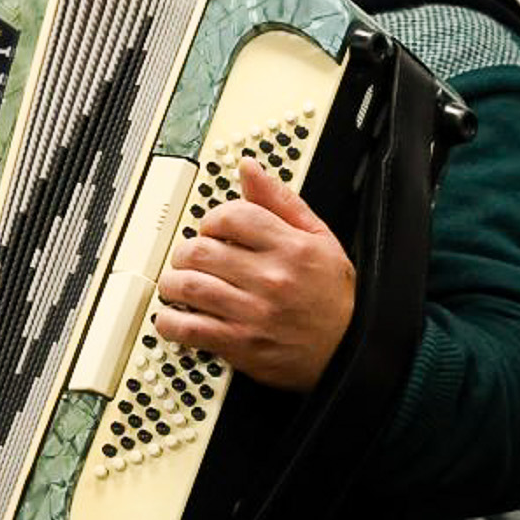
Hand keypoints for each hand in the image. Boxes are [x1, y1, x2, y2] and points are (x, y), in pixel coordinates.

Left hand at [155, 157, 353, 390]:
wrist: (349, 350)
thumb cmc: (334, 296)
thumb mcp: (319, 238)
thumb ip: (281, 201)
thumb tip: (250, 169)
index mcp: (291, 248)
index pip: (232, 216)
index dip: (213, 219)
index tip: (212, 230)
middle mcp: (271, 278)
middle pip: (202, 250)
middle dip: (186, 251)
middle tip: (190, 257)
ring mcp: (253, 313)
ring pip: (189, 286)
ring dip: (173, 283)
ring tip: (178, 284)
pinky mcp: (240, 344)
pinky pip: (189, 328)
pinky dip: (170, 322)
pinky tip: (174, 317)